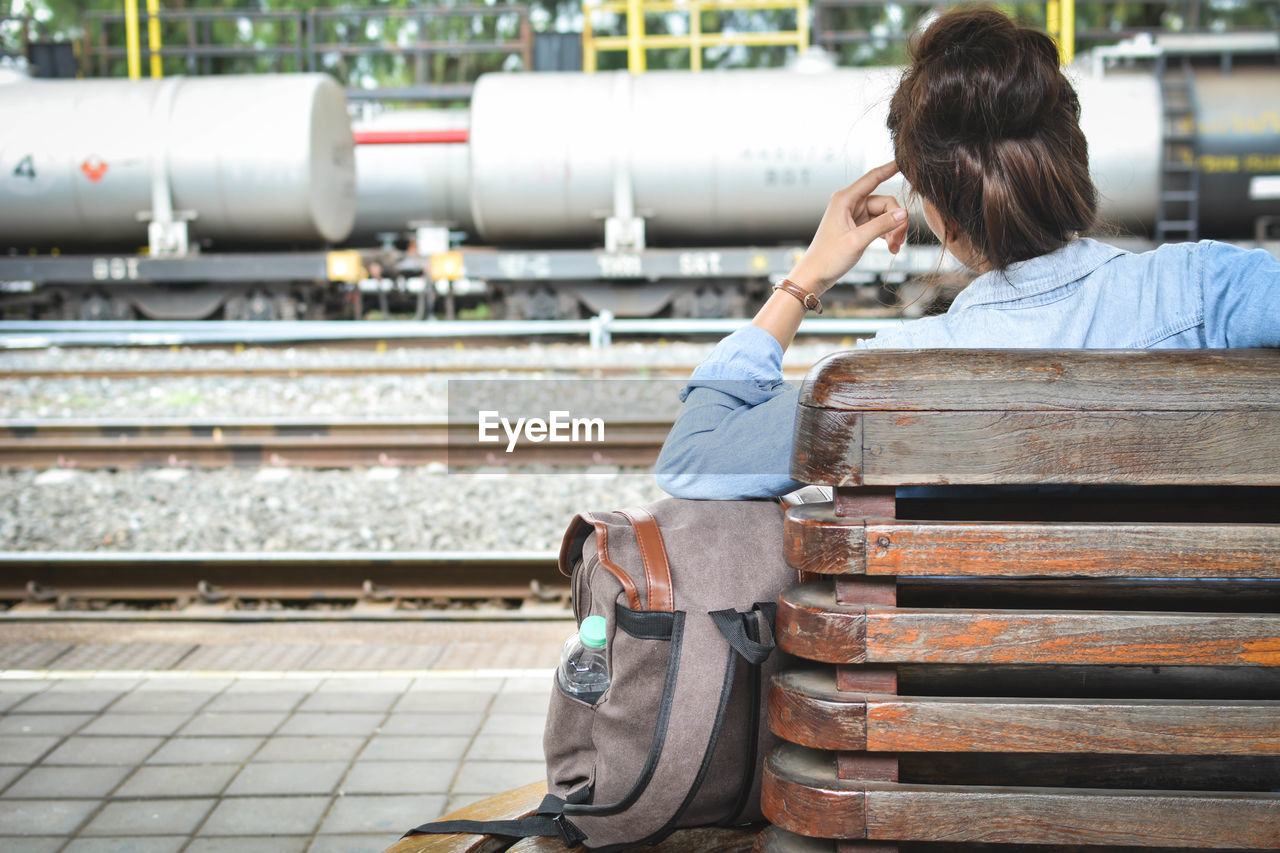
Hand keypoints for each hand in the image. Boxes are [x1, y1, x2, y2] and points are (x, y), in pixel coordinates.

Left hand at [787, 161, 907, 294]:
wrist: (815, 276)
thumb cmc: (828, 258)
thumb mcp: (857, 241)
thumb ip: (881, 226)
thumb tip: (903, 213)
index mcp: (844, 199)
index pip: (872, 178)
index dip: (889, 168)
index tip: (903, 160)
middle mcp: (850, 204)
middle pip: (885, 202)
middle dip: (896, 220)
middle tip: (900, 240)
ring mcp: (854, 215)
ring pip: (885, 215)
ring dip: (893, 230)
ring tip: (895, 248)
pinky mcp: (858, 227)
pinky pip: (880, 224)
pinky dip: (888, 235)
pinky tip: (892, 248)